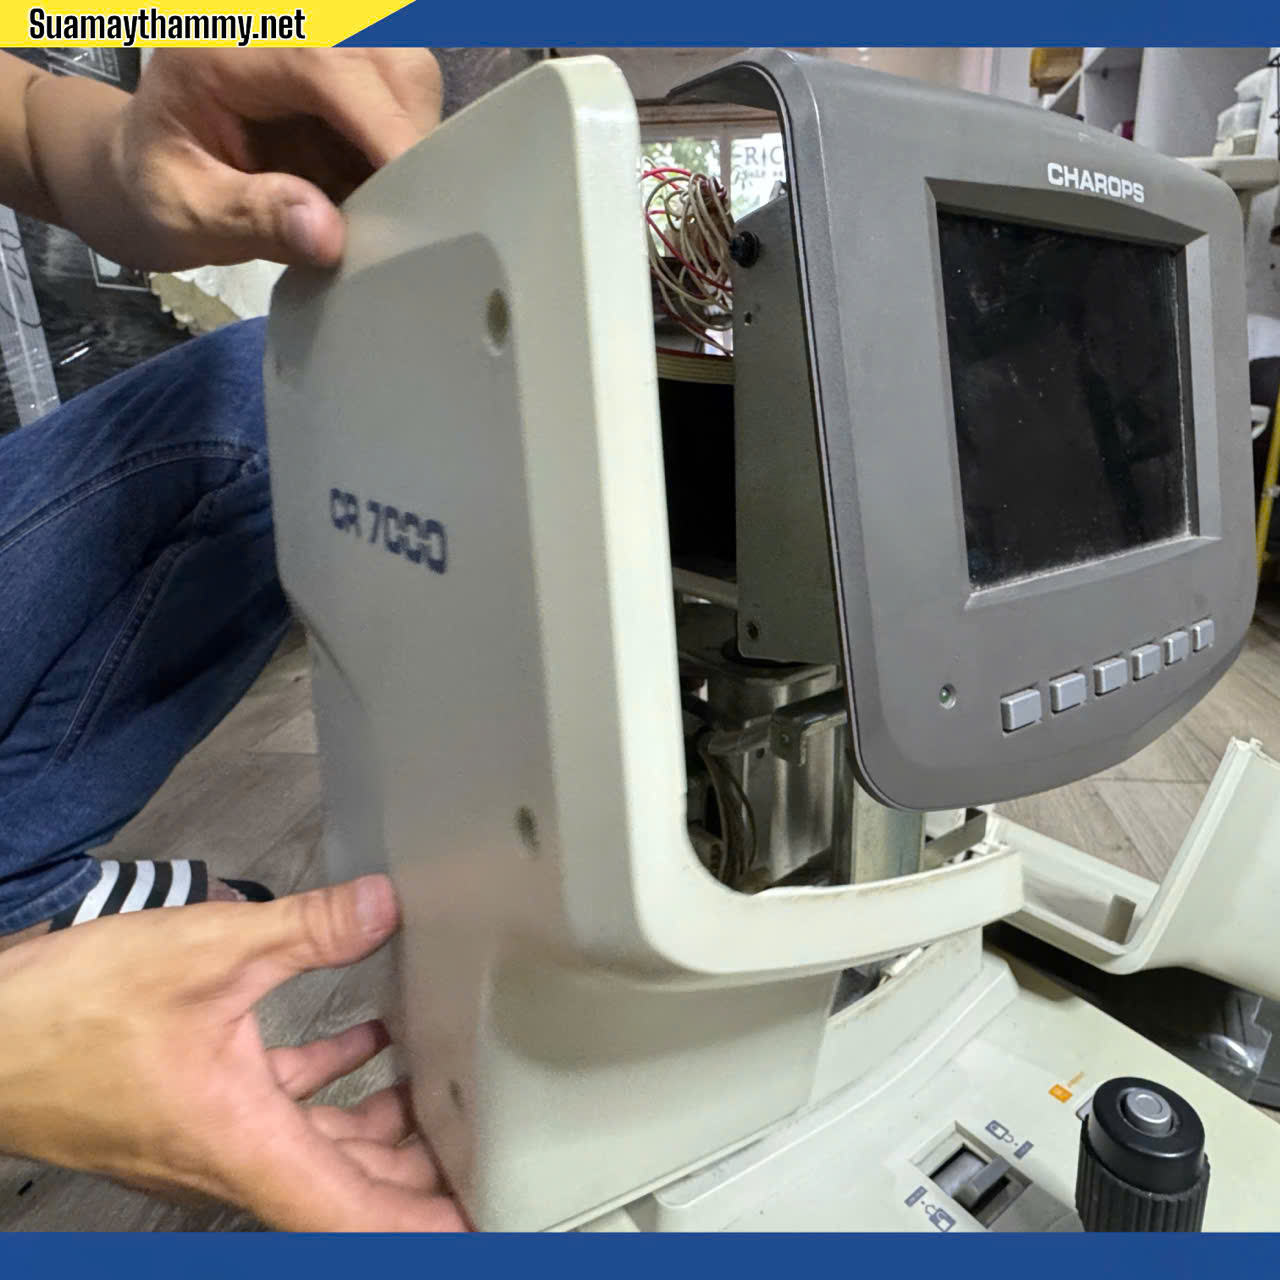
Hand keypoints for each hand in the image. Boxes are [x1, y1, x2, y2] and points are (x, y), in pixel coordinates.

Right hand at [0, 875, 464, 1230]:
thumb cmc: (67, 1015)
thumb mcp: (207, 954)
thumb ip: (308, 931)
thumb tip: (383, 907)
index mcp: (245, 1146)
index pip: (354, 1216)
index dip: (423, 1230)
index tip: (479, 1230)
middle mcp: (233, 1160)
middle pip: (348, 1189)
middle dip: (418, 1176)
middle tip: (478, 1149)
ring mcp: (213, 1141)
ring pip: (319, 1151)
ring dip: (381, 1130)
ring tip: (439, 1092)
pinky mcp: (196, 1111)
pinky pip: (284, 1111)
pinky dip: (331, 1085)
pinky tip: (365, 1044)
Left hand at [25, 49, 441, 269]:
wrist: (148, 168)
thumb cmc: (157, 188)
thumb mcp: (185, 211)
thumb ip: (252, 216)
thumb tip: (328, 234)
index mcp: (225, 42)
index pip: (326, 64)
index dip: (382, 131)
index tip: (416, 202)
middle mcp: (280, 23)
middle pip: (386, 55)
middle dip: (411, 135)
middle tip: (412, 217)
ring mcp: (317, 42)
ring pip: (407, 71)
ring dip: (415, 143)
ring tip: (393, 206)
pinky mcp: (344, 70)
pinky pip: (404, 97)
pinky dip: (406, 148)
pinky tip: (384, 190)